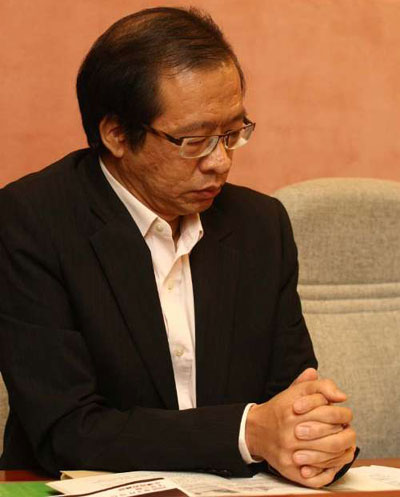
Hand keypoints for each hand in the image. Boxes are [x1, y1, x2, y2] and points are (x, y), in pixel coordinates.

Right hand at [245, 370, 355, 487]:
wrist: (254, 429)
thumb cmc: (280, 409)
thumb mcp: (295, 390)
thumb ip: (318, 386)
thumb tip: (341, 395)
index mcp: (293, 409)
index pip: (330, 413)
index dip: (343, 415)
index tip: (344, 416)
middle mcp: (290, 431)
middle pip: (332, 437)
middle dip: (346, 434)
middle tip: (346, 431)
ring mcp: (289, 452)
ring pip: (328, 457)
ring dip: (341, 452)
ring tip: (344, 446)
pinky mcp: (288, 469)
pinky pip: (316, 477)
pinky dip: (329, 471)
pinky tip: (333, 462)